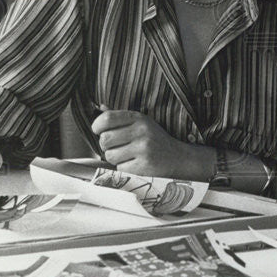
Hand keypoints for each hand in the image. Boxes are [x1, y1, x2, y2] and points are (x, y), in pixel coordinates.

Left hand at [91, 109, 210, 178]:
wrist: (179, 158)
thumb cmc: (155, 140)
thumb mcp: (142, 123)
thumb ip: (121, 117)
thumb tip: (100, 108)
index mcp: (139, 118)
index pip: (107, 118)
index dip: (97, 126)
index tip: (99, 131)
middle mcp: (142, 131)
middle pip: (105, 139)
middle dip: (107, 145)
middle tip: (117, 146)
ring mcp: (143, 148)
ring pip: (110, 156)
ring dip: (115, 158)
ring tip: (128, 155)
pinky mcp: (144, 165)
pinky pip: (120, 168)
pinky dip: (124, 167)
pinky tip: (135, 163)